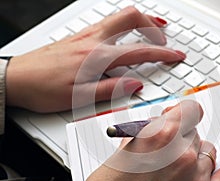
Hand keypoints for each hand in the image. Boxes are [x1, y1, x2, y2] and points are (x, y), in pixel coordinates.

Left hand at [6, 6, 184, 112]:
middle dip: (153, 25)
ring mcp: (85, 35)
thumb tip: (135, 84)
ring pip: (119, 16)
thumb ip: (110, 90)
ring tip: (151, 30)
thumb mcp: (78, 98)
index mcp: (96, 56)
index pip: (138, 50)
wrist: (16, 78)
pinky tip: (123, 35)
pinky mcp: (79, 36)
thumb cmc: (43, 88)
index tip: (175, 56)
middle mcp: (93, 40)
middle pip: (130, 18)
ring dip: (139, 21)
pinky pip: (107, 22)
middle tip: (164, 38)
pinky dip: (123, 25)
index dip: (161, 53)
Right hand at [77, 100, 219, 180]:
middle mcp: (181, 154)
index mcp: (161, 135)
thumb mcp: (126, 145)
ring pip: (207, 149)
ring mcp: (194, 176)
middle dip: (180, 137)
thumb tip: (166, 120)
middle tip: (164, 149)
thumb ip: (151, 128)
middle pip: (194, 132)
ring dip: (194, 152)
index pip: (190, 109)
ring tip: (174, 163)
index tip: (179, 116)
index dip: (183, 112)